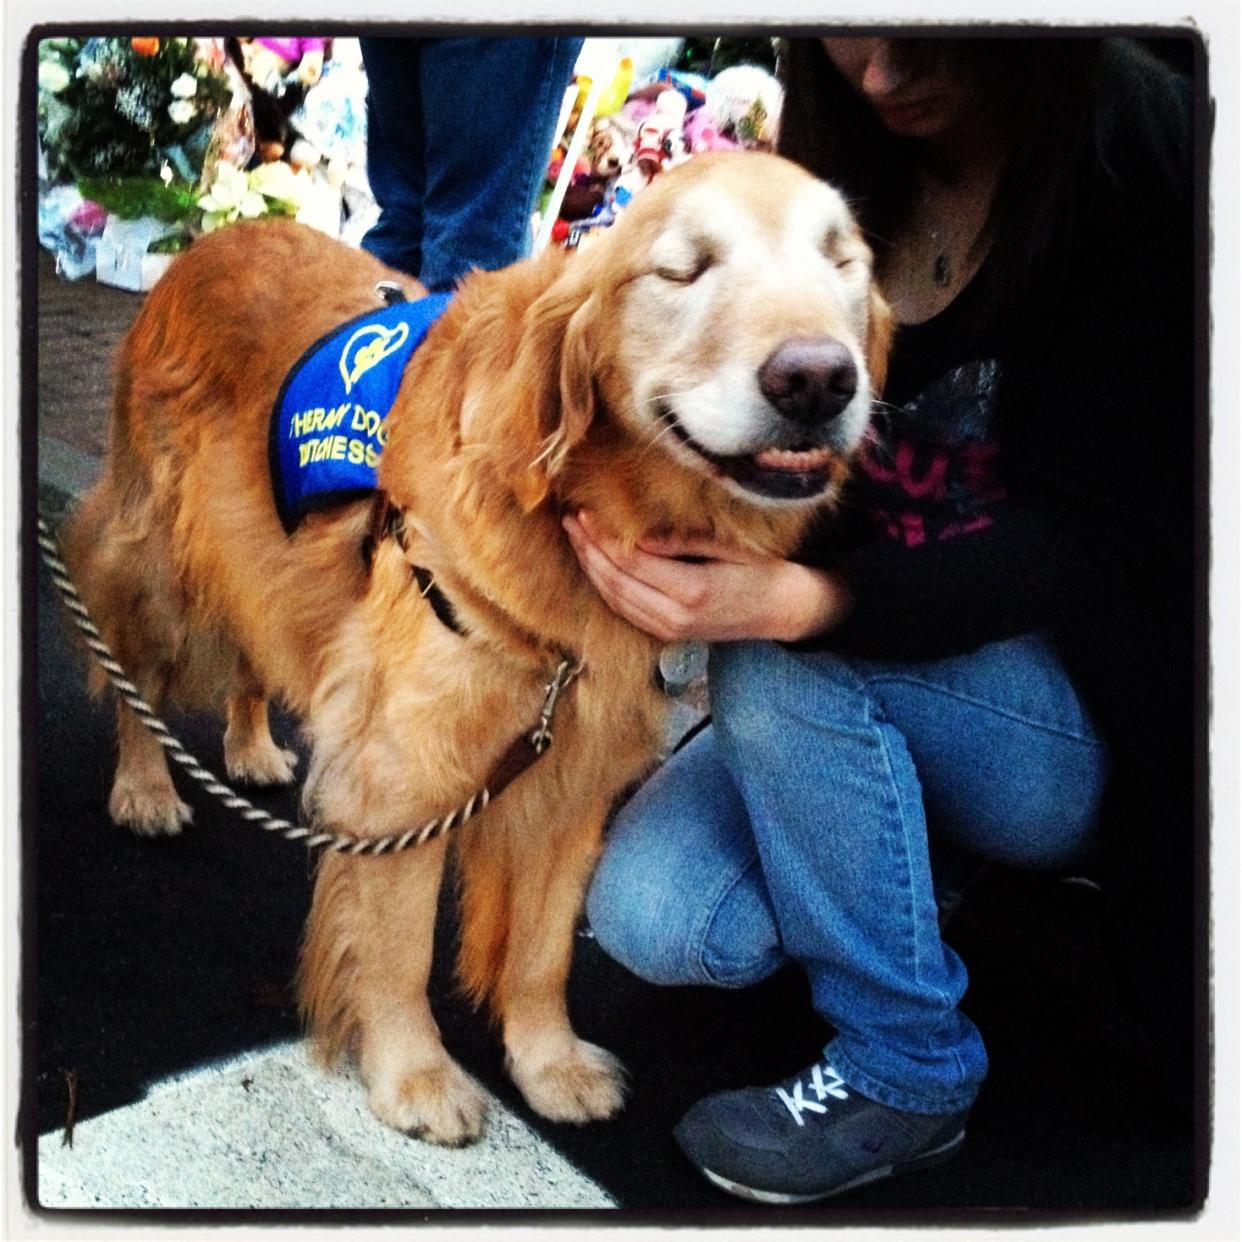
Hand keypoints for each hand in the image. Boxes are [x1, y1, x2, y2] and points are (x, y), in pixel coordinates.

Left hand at [562, 511, 852, 642]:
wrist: (781, 611)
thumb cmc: (760, 570)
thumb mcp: (726, 547)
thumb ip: (681, 542)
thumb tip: (636, 535)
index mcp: (692, 590)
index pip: (631, 561)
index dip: (603, 537)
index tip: (586, 512)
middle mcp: (675, 616)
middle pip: (615, 581)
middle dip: (588, 550)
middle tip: (571, 521)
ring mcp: (669, 630)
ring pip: (614, 599)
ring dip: (591, 568)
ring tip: (577, 539)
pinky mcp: (667, 635)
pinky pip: (625, 611)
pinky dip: (605, 587)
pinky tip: (596, 565)